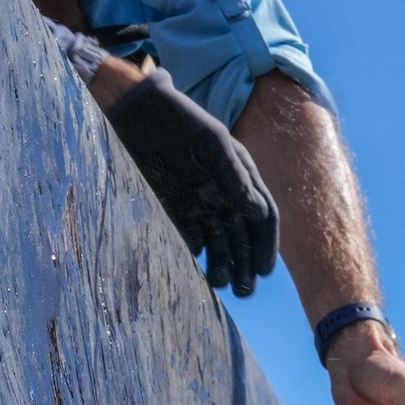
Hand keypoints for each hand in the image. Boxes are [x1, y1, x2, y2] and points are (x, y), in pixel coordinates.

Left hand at [103, 68, 278, 296]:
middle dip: (247, 264)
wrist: (138, 113)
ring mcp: (200, 204)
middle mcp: (225, 194)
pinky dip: (198, 256)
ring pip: (221, 243)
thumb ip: (235, 177)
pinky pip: (192, 239)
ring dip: (226, 266)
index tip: (263, 270)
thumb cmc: (180, 121)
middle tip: (245, 290)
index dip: (266, 244)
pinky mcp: (175, 210)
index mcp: (242, 177)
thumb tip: (257, 213)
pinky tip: (199, 267)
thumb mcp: (213, 143)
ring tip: (223, 284)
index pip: (263, 216)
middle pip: (244, 237)